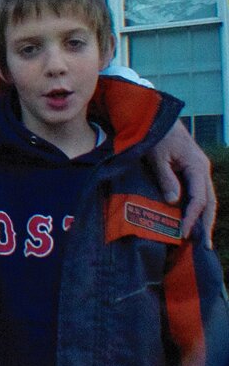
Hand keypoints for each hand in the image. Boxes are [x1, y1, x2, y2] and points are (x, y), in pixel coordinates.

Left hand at [147, 121, 215, 246]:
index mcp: (197, 166)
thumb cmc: (156, 135)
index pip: (199, 198)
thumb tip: (174, 202)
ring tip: (201, 240)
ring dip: (204, 218)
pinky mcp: (192, 171)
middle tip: (204, 247)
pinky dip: (197, 208)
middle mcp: (202, 170)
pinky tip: (193, 220)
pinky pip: (199, 193)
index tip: (184, 233)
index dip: (192, 217)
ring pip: (207, 199)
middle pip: (209, 202)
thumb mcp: (157, 156)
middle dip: (207, 224)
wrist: (158, 118)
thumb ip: (165, 178)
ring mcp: (199, 170)